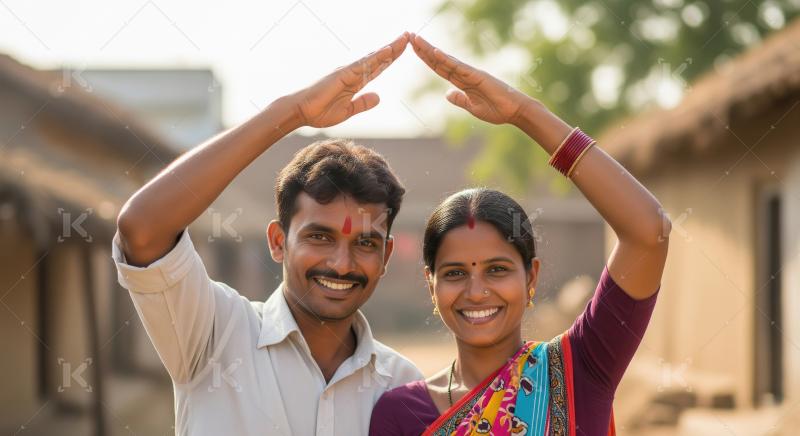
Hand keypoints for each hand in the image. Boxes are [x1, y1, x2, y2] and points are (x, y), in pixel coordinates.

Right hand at [289, 32, 408, 127]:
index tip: (403, 50)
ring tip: (404, 39)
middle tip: (409, 37)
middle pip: (378, 59)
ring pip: (374, 58)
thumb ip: (362, 103)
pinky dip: (376, 57)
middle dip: (394, 49)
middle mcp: (353, 73)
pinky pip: (364, 64)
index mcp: (355, 82)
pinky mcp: (343, 74)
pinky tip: (388, 51)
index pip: (378, 68)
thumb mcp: (347, 110)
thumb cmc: (320, 112)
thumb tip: (378, 98)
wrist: (301, 112)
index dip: (390, 59)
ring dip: (389, 49)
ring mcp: (348, 72)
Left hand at [410, 33, 532, 124]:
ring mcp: (470, 73)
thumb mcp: (472, 107)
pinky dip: (446, 59)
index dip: (426, 59)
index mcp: (462, 82)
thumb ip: (459, 99)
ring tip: (416, 39)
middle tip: (409, 36)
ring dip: (430, 50)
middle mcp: (464, 74)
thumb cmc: (497, 110)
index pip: (440, 68)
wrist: (514, 111)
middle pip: (439, 60)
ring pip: (445, 60)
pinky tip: (434, 52)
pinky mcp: (477, 76)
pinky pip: (458, 67)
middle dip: (423, 49)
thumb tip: (447, 94)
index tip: (414, 49)